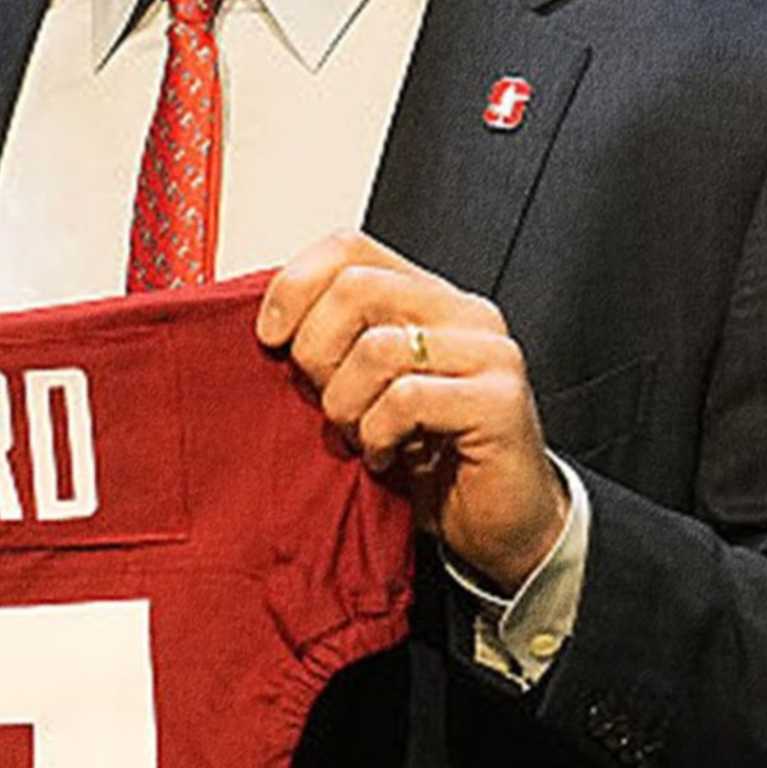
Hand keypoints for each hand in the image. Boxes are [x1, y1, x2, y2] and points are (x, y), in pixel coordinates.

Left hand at [257, 230, 569, 591]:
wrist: (499, 519)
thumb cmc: (428, 455)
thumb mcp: (364, 390)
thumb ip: (333, 346)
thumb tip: (267, 327)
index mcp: (426, 298)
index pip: (349, 248)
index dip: (294, 285)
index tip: (269, 337)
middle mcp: (463, 313)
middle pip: (357, 287)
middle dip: (316, 351)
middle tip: (324, 400)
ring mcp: (488, 353)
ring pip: (377, 348)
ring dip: (346, 404)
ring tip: (358, 434)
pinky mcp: (499, 401)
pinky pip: (407, 398)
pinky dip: (377, 434)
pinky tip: (384, 456)